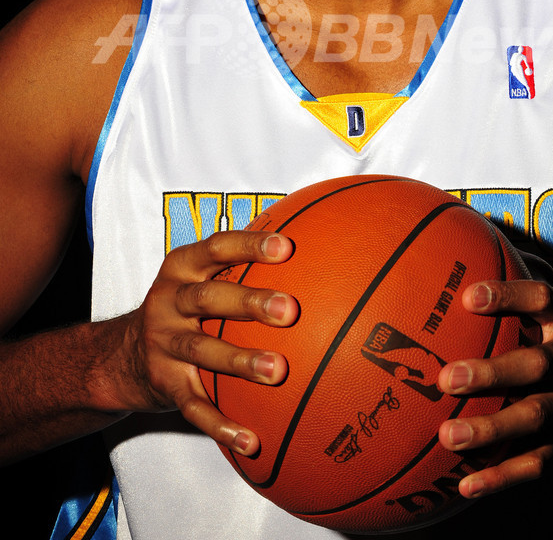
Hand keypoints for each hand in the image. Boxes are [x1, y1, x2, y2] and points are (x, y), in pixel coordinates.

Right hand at [111, 230, 297, 455]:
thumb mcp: (198, 274)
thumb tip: (306, 238)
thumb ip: (239, 259)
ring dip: (240, 362)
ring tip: (278, 371)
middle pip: (208, 298)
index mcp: (182, 268)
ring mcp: (164, 345)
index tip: (285, 247)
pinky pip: (194, 406)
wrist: (120, 355)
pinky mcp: (165, 384)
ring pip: (202, 351)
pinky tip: (252, 440)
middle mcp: (169, 302)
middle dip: (249, 301)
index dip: (249, 245)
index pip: (216, 247)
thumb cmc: (183, 306)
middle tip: (289, 309)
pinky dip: (221, 424)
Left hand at [436, 279, 552, 498]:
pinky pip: (537, 460)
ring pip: (536, 417)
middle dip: (493, 373)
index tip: (467, 298)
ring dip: (492, 429)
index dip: (507, 297)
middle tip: (447, 378)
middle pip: (538, 365)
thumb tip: (457, 260)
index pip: (541, 298)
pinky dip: (502, 475)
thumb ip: (516, 288)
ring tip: (448, 435)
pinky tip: (466, 482)